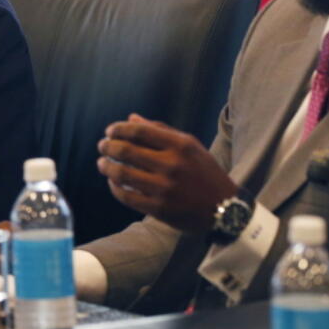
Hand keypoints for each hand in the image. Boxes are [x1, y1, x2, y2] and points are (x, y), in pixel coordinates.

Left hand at [96, 113, 237, 232]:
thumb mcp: (190, 146)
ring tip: (102, 163)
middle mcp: (172, 165)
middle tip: (102, 146)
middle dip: (107, 146)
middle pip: (125, 150)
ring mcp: (165, 188)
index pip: (139, 131)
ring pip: (122, 174)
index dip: (118, 129)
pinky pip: (127, 196)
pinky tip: (113, 182)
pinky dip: (115, 187)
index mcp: (181, 146)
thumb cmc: (204, 173)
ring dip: (106, 167)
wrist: (225, 209)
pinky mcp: (160, 209)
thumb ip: (160, 131)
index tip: (110, 131)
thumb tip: (130, 119)